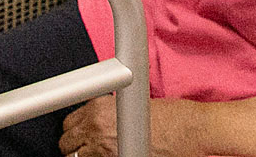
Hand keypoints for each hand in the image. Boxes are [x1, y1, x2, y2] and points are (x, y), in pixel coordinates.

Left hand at [60, 94, 212, 156]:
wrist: (188, 128)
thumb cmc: (168, 116)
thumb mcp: (130, 105)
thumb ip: (107, 113)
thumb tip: (92, 124)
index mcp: (99, 105)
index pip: (68, 123)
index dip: (75, 132)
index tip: (79, 137)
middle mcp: (97, 122)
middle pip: (67, 141)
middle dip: (75, 146)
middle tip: (86, 149)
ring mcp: (104, 144)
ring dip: (84, 156)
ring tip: (100, 154)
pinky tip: (113, 156)